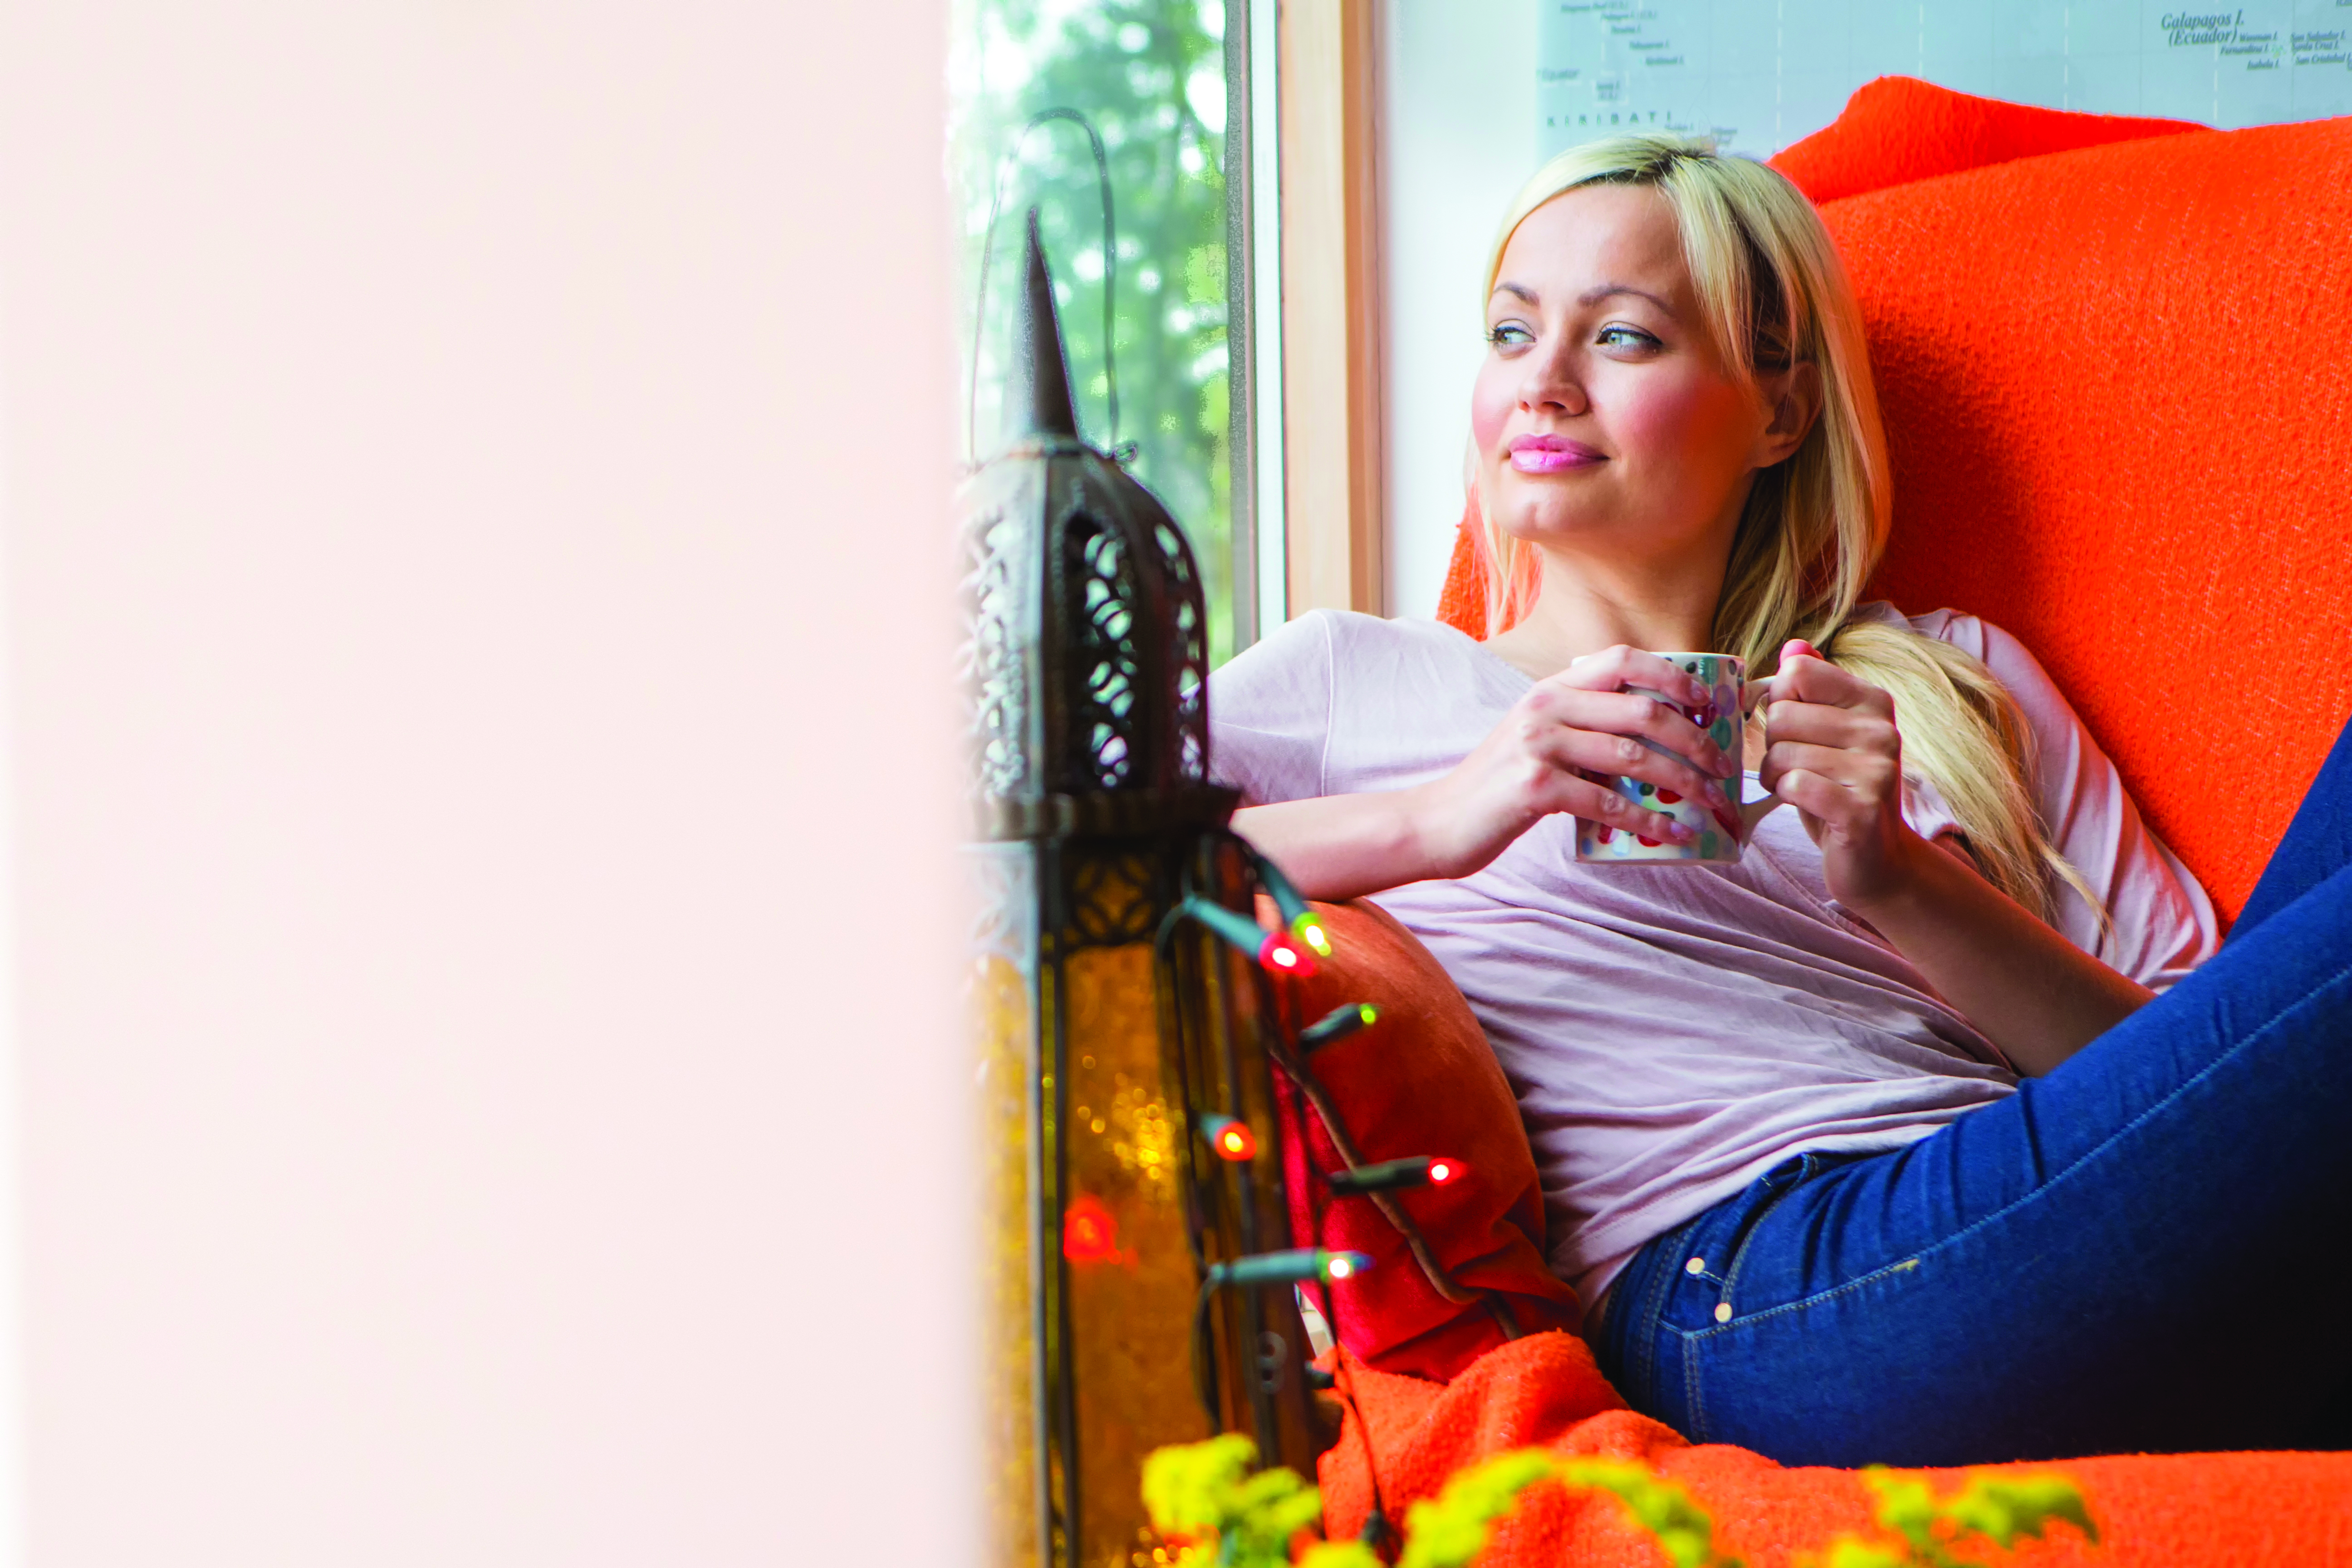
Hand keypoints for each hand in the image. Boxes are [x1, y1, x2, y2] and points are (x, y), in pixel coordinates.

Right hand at [1411, 645, 1739, 878]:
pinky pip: (1610, 803)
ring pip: (1635, 757)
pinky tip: (1674, 833)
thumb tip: (1655, 747)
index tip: (1706, 703)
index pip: (1622, 661)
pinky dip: (1650, 821)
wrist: (1438, 821)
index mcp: (1550, 690)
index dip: (1673, 676)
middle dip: (1696, 740)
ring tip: (1711, 804)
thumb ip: (1582, 731)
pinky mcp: (1536, 788)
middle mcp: (1546, 708)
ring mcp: (1539, 746)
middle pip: (1643, 711)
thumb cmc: (1497, 787)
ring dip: (1685, 783)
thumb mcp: (1537, 741)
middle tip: (1724, 767)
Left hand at [1757, 638, 1931, 908]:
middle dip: (1774, 746)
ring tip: (1802, 788)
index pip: (1796, 673)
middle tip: (1797, 767)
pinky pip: (1795, 785)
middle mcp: (1881, 729)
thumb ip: (1811, 689)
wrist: (1877, 860)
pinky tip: (1807, 804)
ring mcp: (1876, 769)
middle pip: (1781, 714)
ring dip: (1777, 776)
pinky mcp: (1861, 809)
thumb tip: (1794, 645)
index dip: (1777, 703)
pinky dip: (1787, 796)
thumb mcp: (1825, 734)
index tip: (1793, 729)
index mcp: (1872, 701)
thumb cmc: (1839, 789)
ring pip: (1783, 753)